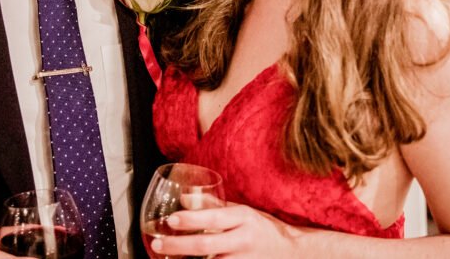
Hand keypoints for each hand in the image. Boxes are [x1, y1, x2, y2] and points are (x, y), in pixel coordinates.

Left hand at [149, 204, 306, 257]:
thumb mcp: (242, 211)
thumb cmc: (261, 228)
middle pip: (206, 244)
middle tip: (158, 244)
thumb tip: (184, 198)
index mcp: (244, 218)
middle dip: (179, 245)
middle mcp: (244, 240)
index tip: (171, 219)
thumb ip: (214, 206)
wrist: (291, 252)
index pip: (214, 217)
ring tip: (166, 258)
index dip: (191, 219)